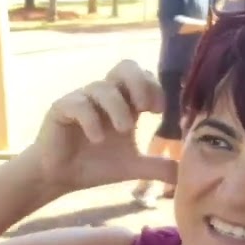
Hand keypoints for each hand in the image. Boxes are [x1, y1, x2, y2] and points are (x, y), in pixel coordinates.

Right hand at [24, 59, 178, 193]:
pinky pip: (79, 104)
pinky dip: (92, 119)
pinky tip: (97, 138)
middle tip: (145, 109)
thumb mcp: (131, 166)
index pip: (143, 77)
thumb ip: (157, 167)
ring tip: (123, 131)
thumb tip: (185, 175)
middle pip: (125, 67)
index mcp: (123, 103)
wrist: (59, 177)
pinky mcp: (61, 109)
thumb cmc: (94, 165)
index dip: (154, 87)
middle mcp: (104, 96)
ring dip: (117, 108)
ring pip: (103, 87)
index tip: (159, 111)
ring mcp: (82, 100)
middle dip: (139, 83)